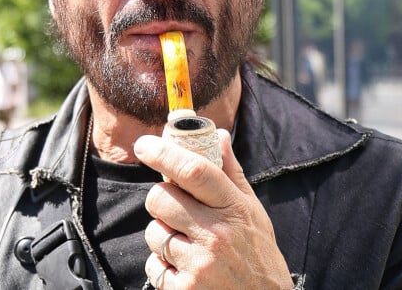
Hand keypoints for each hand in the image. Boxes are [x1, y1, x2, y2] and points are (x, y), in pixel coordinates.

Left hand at [134, 130, 291, 288]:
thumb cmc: (257, 251)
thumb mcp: (251, 208)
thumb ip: (230, 170)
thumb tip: (218, 134)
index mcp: (232, 207)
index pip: (193, 170)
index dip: (164, 152)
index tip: (144, 144)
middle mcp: (216, 234)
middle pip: (160, 198)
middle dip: (160, 198)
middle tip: (174, 205)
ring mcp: (200, 264)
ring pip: (153, 232)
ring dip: (162, 233)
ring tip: (186, 241)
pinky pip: (153, 266)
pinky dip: (162, 265)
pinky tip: (185, 266)